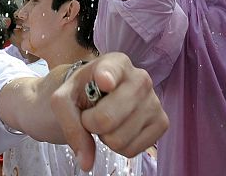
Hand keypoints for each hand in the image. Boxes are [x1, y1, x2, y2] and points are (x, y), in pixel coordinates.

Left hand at [51, 52, 167, 170]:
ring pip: (119, 140)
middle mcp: (141, 78)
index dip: (106, 78)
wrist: (96, 96)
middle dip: (92, 125)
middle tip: (92, 115)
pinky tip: (120, 129)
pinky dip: (120, 147)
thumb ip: (70, 126)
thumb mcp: (63, 100)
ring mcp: (154, 101)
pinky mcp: (162, 122)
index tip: (104, 82)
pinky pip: (133, 150)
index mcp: (116, 63)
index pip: (111, 72)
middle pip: (107, 120)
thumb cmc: (82, 92)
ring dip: (106, 137)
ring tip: (107, 120)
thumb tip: (86, 163)